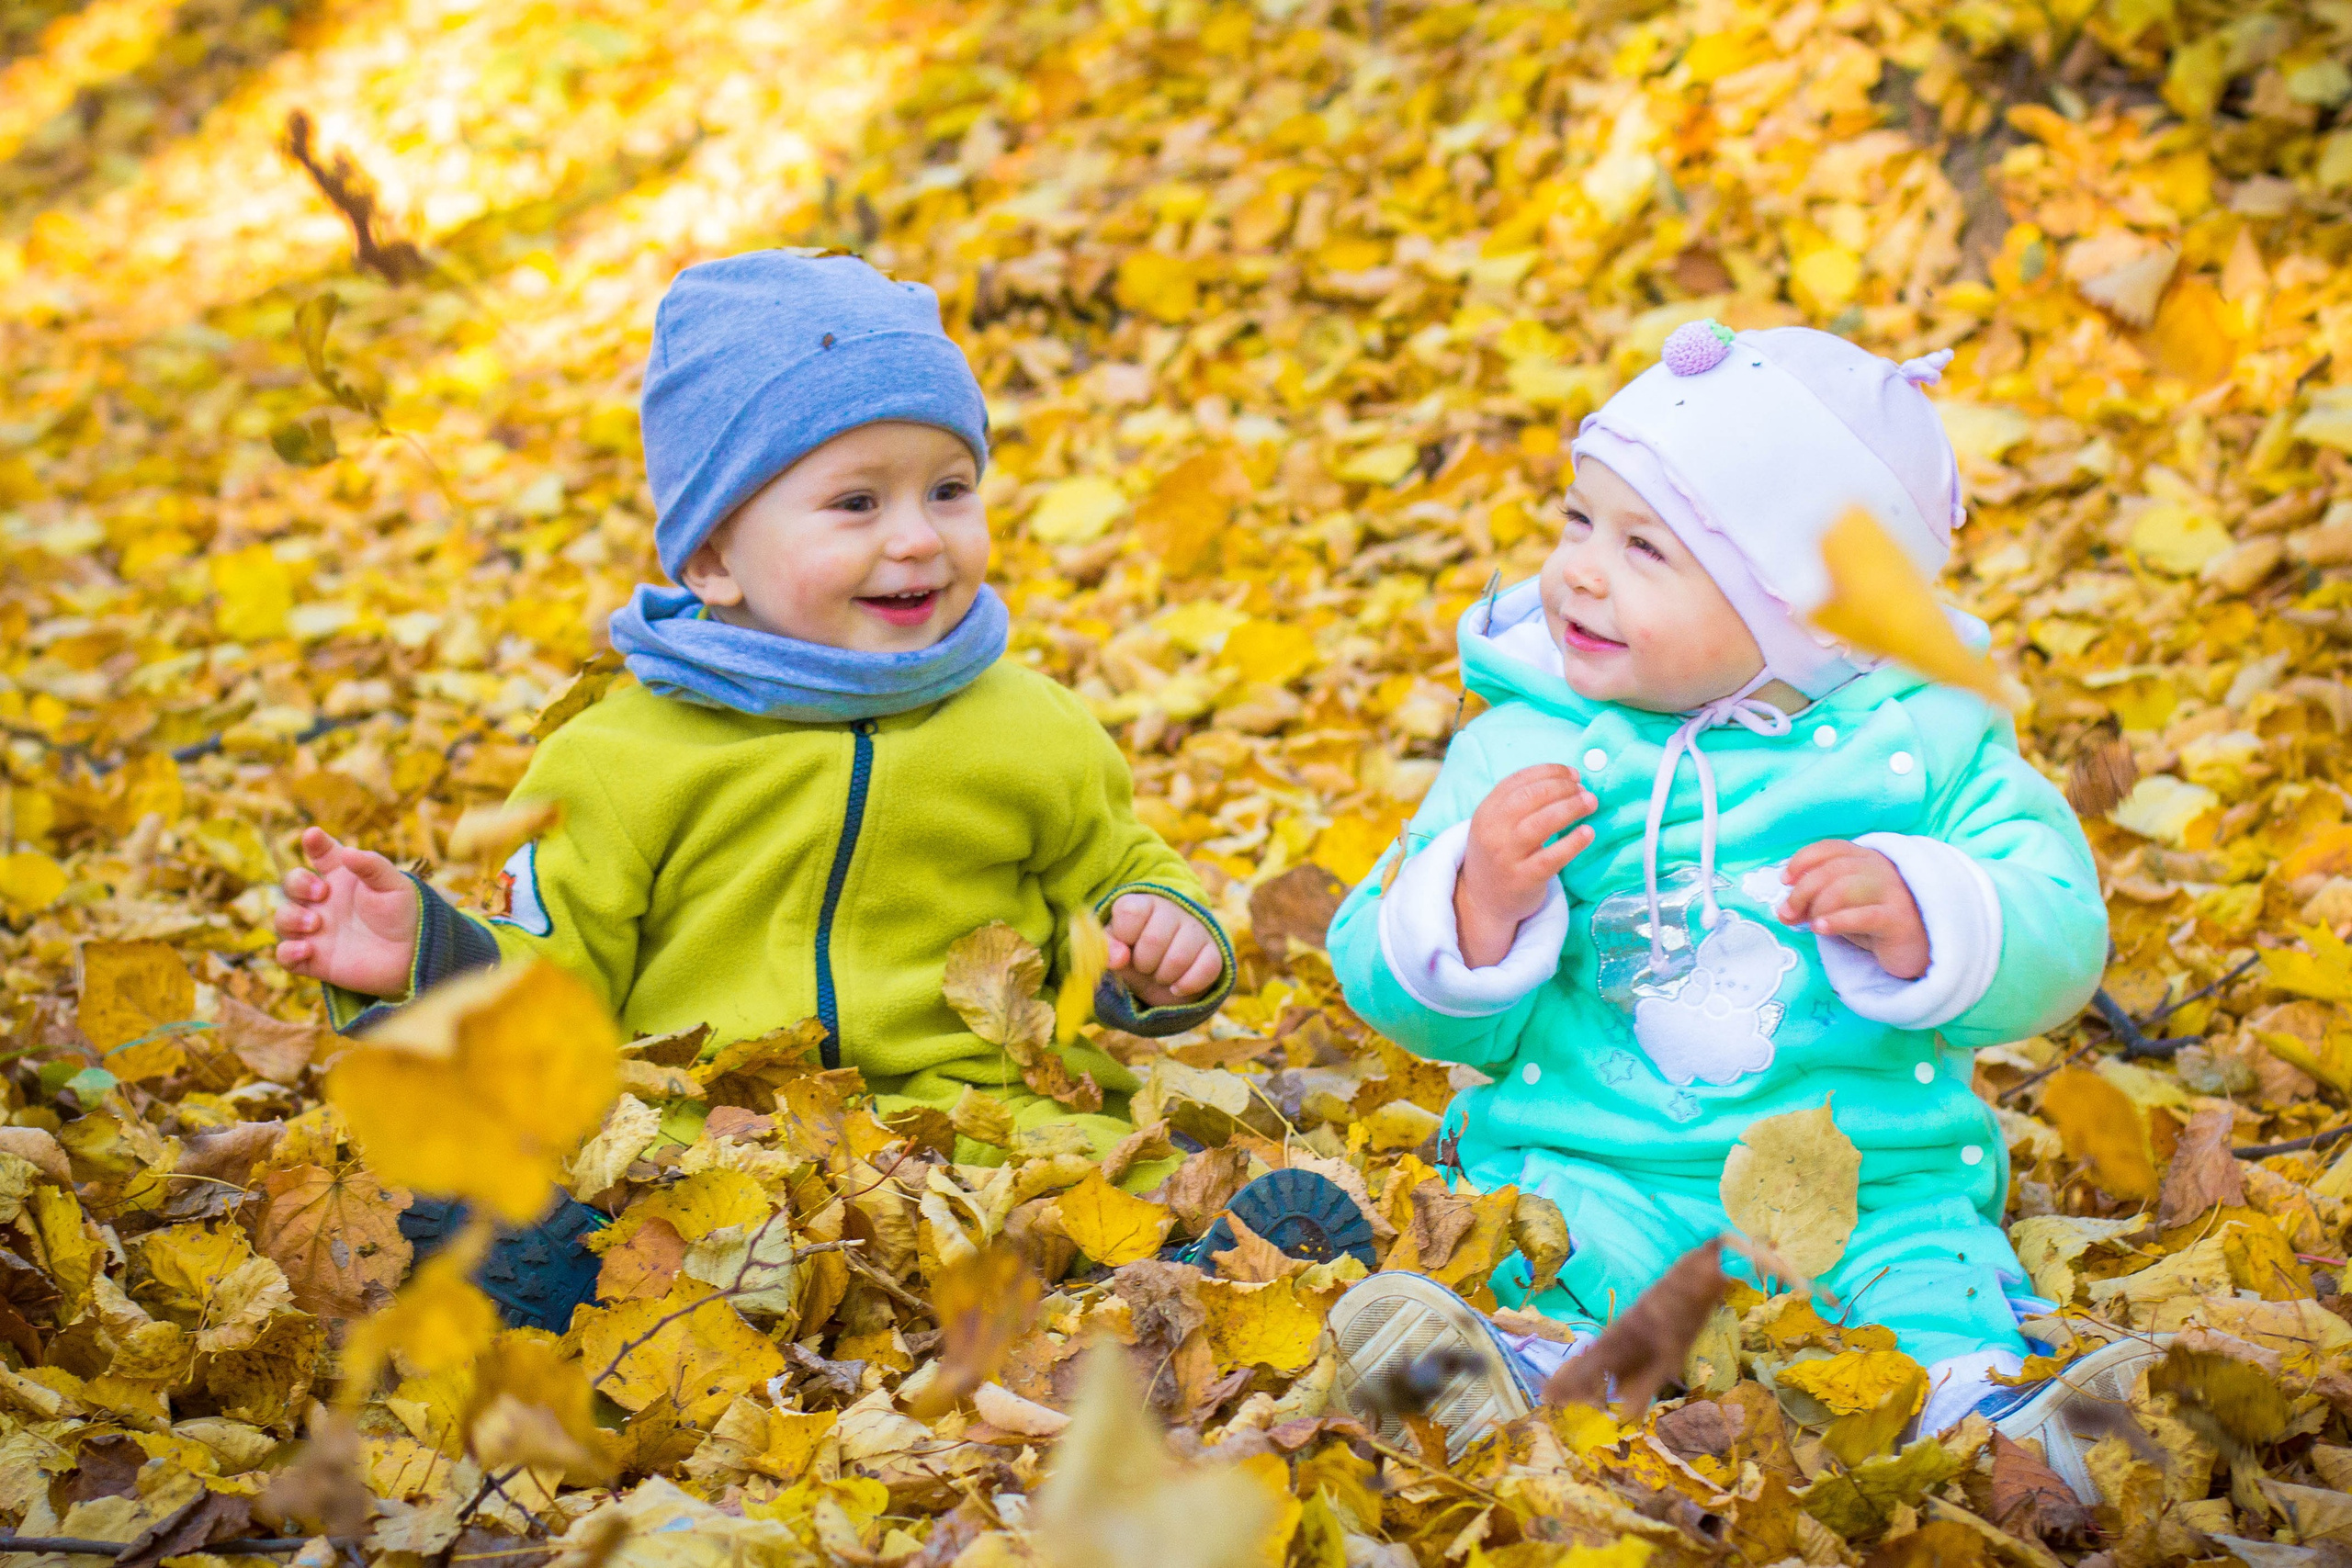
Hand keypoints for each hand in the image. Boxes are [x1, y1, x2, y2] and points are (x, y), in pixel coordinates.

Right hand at [274, 827, 421, 997]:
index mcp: (341, 877)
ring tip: (316, 923)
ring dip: (291, 917)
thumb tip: (348, 853)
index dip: (314, 842)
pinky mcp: (313, 958)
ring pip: (283, 918)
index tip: (313, 835)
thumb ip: (372, 866)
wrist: (412, 954)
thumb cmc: (401, 914)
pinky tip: (306, 950)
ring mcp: (315, 929)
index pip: (321, 853)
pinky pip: (285, 955)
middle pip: (292, 883)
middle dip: (298, 883)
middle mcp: (322, 901)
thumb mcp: (393, 885)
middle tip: (322, 892)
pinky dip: (288, 952)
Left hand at [1105, 893, 1222, 1007]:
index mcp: (1141, 903)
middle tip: (1144, 966)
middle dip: (1143, 964)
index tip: (1125, 946)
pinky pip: (1207, 969)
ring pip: (1179, 958)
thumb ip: (1108, 950)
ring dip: (1164, 977)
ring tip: (1160, 975)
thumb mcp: (1113, 952)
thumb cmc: (1132, 955)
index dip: (1123, 937)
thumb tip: (1119, 958)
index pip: (1130, 912)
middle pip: (1154, 940)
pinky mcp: (1215, 949)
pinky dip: (1187, 985)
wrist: (1162, 971)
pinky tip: (1176, 987)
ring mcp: (1196, 928)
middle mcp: (1172, 908)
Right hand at [1455, 764, 1595, 969]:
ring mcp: (1506, 856)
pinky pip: (1552, 857)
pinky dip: (1573, 842)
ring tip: (1590, 803)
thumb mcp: (1497, 824)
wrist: (1483, 900)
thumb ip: (1521, 802)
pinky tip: (1588, 833)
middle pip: (1530, 798)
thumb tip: (1569, 780)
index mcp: (1486, 811)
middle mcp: (1493, 831)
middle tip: (1584, 790)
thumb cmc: (1500, 854)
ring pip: (1542, 824)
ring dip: (1571, 808)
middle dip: (1562, 788)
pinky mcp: (1523, 879)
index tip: (1573, 774)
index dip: (1550, 772)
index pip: (1519, 781)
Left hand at [1778, 840, 1929, 979]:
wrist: (1920, 949)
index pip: (1830, 848)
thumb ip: (1815, 905)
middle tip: (1788, 913)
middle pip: (1833, 869)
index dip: (1803, 860)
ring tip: (1810, 924)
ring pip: (1845, 888)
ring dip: (1817, 906)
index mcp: (1865, 860)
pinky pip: (1864, 915)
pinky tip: (1821, 928)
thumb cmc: (1876, 925)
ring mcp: (1892, 892)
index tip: (1785, 880)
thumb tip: (1783, 912)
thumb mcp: (1842, 910)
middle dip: (1803, 891)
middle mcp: (1880, 869)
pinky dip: (1837, 921)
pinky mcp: (1898, 919)